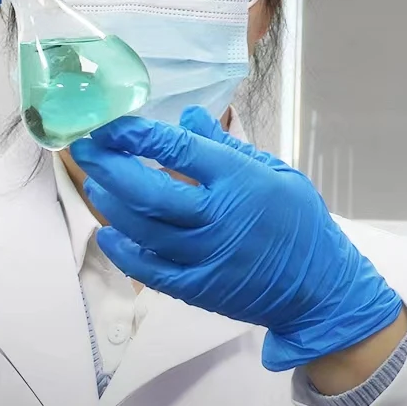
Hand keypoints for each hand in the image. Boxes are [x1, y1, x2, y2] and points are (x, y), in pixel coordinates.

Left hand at [68, 107, 403, 371]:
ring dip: (111, 203)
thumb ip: (228, 145)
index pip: (179, 151)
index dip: (138, 136)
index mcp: (240, 182)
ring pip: (143, 228)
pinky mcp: (197, 289)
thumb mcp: (276, 172)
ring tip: (95, 182)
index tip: (111, 124)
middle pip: (149, 191)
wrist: (321, 288)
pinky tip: (107, 233)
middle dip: (110, 165)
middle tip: (85, 147)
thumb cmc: (300, 223)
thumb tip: (187, 116)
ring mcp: (205, 256)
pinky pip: (149, 270)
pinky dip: (123, 251)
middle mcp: (218, 218)